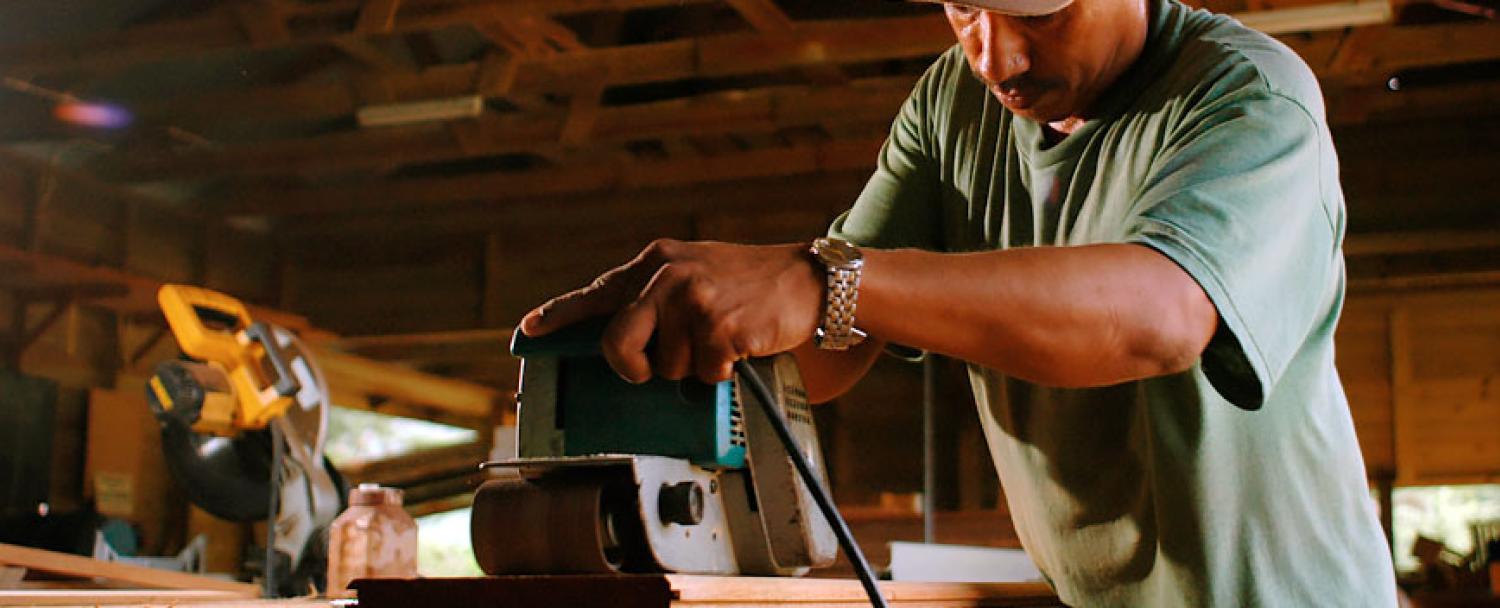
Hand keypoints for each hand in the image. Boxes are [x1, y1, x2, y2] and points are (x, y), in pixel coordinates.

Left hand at [519, 239, 823, 383]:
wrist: (806, 280)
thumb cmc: (749, 284)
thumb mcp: (695, 271)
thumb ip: (656, 295)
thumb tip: (621, 340)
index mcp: (656, 261)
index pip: (597, 292)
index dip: (559, 315)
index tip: (528, 331)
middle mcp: (666, 276)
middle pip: (616, 342)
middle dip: (630, 366)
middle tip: (648, 369)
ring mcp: (691, 300)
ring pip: (664, 367)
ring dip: (693, 367)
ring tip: (720, 340)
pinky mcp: (718, 326)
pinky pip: (702, 374)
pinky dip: (721, 372)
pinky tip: (738, 346)